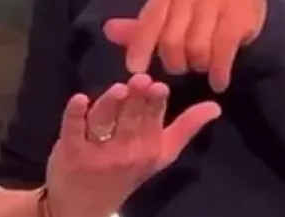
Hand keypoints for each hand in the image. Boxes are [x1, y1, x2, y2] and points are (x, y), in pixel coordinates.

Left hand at [45, 75, 219, 216]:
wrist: (85, 206)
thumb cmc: (127, 170)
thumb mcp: (161, 154)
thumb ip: (186, 128)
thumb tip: (215, 106)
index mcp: (149, 148)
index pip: (154, 120)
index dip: (155, 103)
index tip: (159, 86)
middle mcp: (125, 151)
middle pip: (131, 118)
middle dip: (136, 99)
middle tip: (141, 80)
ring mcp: (97, 151)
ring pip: (104, 121)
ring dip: (111, 104)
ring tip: (120, 89)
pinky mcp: (70, 150)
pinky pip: (72, 129)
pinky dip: (75, 113)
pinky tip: (79, 98)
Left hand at [103, 0, 266, 91]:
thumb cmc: (198, 11)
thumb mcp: (168, 15)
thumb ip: (141, 28)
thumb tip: (107, 30)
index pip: (149, 21)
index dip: (140, 48)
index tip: (134, 71)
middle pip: (172, 40)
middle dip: (173, 62)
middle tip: (179, 68)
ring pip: (196, 48)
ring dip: (196, 66)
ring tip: (199, 67)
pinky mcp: (239, 15)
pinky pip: (222, 52)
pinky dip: (218, 72)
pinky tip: (218, 83)